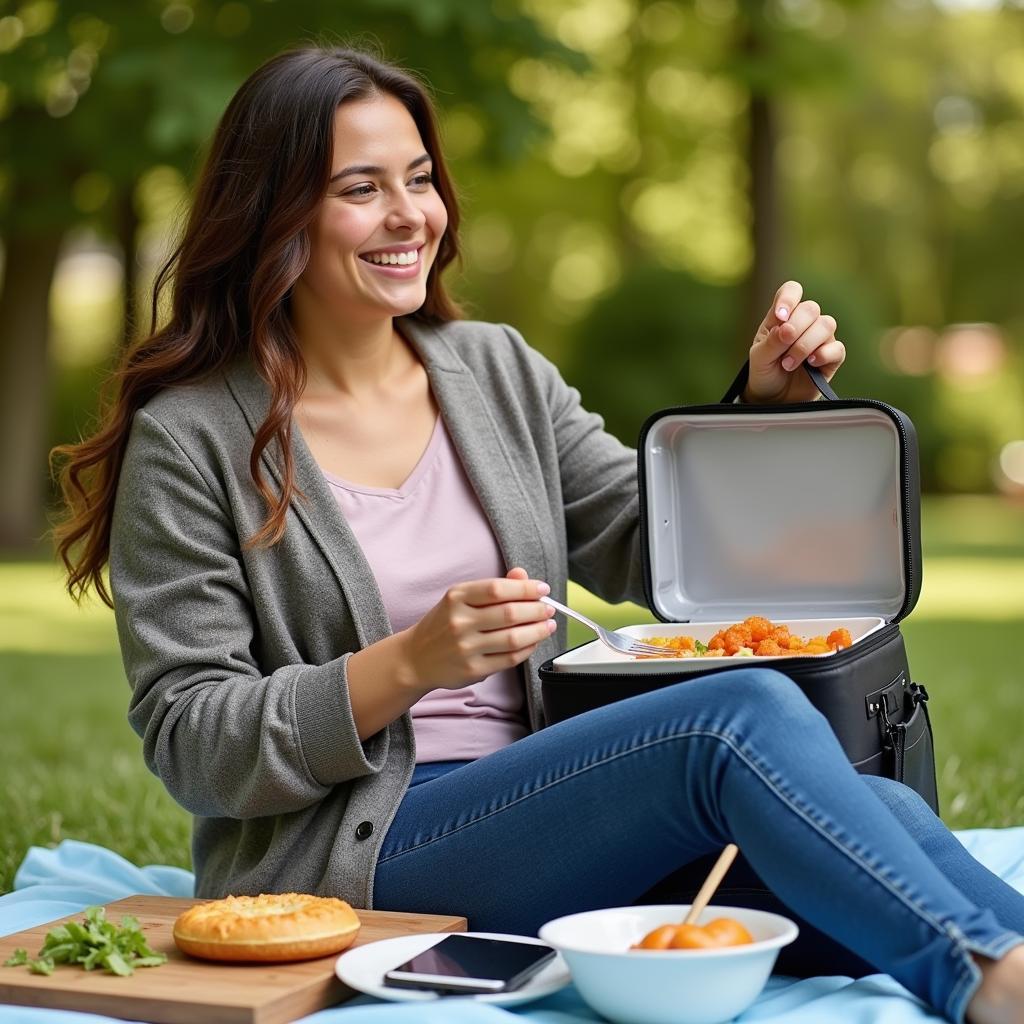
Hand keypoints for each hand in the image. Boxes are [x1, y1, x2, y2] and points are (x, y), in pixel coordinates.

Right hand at [399, 567, 555, 692]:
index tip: (542, 589)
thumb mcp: (460, 598)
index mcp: (456, 597)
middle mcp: (459, 622)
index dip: (526, 588)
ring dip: (538, 631)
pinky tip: (533, 642)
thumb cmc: (443, 624)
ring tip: (548, 625)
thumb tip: (523, 575)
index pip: (498, 589)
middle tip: (549, 609)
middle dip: (537, 610)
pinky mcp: (472, 669)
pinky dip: (527, 649)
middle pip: (510, 613)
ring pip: (513, 638)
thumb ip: (493, 587)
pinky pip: (509, 659)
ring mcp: (465, 648)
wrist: (415, 658)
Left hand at [743, 280, 845, 403]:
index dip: (789, 298)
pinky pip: (837, 348)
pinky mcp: (832, 357)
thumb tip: (787, 329)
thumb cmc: (765, 373)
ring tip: (789, 364)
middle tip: (782, 350)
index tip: (780, 317)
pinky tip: (810, 364)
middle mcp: (804, 323)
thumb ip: (771, 342)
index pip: (792, 290)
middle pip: (811, 308)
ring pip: (826, 324)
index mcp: (782, 317)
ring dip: (805, 344)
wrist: (773, 399)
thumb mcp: (759, 358)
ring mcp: (820, 339)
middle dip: (796, 328)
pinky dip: (823, 354)